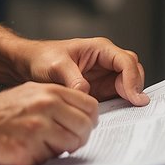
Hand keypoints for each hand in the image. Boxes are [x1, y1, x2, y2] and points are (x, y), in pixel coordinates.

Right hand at [0, 82, 99, 164]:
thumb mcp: (28, 94)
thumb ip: (55, 101)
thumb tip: (80, 116)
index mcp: (48, 91)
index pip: (89, 105)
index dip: (88, 120)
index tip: (81, 126)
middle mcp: (46, 106)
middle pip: (85, 126)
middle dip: (78, 138)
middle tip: (63, 141)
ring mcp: (38, 128)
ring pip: (72, 144)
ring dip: (60, 149)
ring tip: (41, 146)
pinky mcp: (28, 149)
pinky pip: (51, 159)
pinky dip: (42, 159)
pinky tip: (26, 150)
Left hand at [24, 38, 147, 105]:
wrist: (29, 65)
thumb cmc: (42, 58)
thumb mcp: (56, 67)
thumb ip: (73, 80)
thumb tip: (88, 95)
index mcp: (100, 49)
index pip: (126, 61)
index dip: (132, 79)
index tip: (132, 97)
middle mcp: (106, 61)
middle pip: (134, 72)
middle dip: (135, 88)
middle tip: (133, 106)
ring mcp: (105, 76)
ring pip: (129, 86)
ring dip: (130, 98)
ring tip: (127, 113)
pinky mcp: (101, 90)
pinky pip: (117, 98)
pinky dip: (121, 106)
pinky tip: (117, 116)